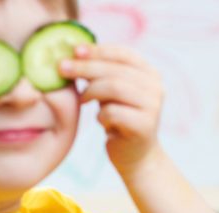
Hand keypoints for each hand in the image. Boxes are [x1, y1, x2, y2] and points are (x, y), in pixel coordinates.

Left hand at [59, 44, 163, 173]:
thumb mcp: (112, 91)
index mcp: (150, 74)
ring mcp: (153, 106)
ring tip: (82, 100)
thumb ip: (103, 72)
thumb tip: (75, 52)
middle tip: (62, 68)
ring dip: (91, 91)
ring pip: (114, 87)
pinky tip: (101, 121)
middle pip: (115, 70)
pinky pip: (113, 112)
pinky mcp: (145, 125)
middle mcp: (156, 87)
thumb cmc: (120, 118)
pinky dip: (101, 116)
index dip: (98, 50)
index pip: (124, 53)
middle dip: (86, 67)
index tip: (74, 50)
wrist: (136, 156)